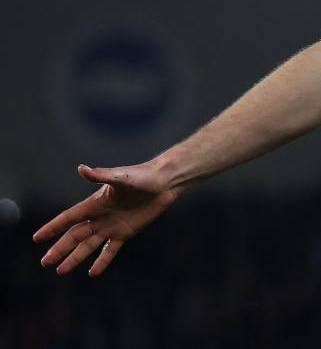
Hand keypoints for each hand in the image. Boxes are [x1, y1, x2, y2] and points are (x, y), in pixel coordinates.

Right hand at [32, 162, 180, 276]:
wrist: (164, 182)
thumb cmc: (142, 176)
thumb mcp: (121, 177)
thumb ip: (101, 176)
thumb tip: (81, 168)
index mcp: (94, 204)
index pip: (68, 218)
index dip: (53, 228)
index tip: (37, 238)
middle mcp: (99, 217)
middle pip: (75, 236)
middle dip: (59, 249)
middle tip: (45, 262)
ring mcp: (111, 226)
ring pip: (88, 246)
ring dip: (75, 258)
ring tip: (61, 271)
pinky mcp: (125, 232)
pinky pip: (110, 250)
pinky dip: (101, 261)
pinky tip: (92, 272)